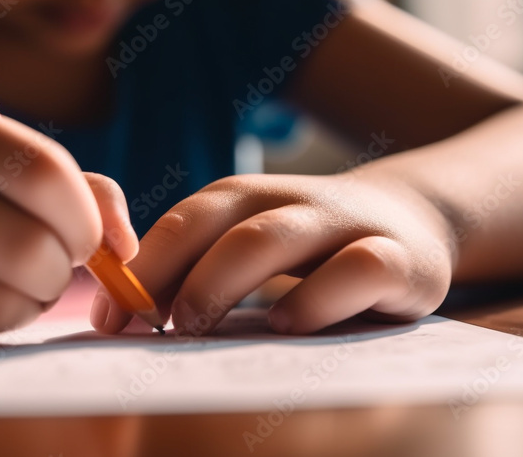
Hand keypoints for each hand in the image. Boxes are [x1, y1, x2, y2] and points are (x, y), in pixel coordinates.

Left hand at [91, 171, 453, 335]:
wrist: (415, 219)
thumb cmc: (313, 249)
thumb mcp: (255, 245)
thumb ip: (201, 269)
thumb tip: (124, 317)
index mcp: (249, 198)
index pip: (183, 221)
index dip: (139, 266)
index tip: (107, 319)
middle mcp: (292, 201)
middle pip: (218, 222)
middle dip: (171, 272)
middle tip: (148, 324)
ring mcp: (346, 225)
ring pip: (272, 238)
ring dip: (221, 280)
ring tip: (193, 325)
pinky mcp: (398, 258)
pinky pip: (356, 270)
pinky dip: (316, 297)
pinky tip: (287, 325)